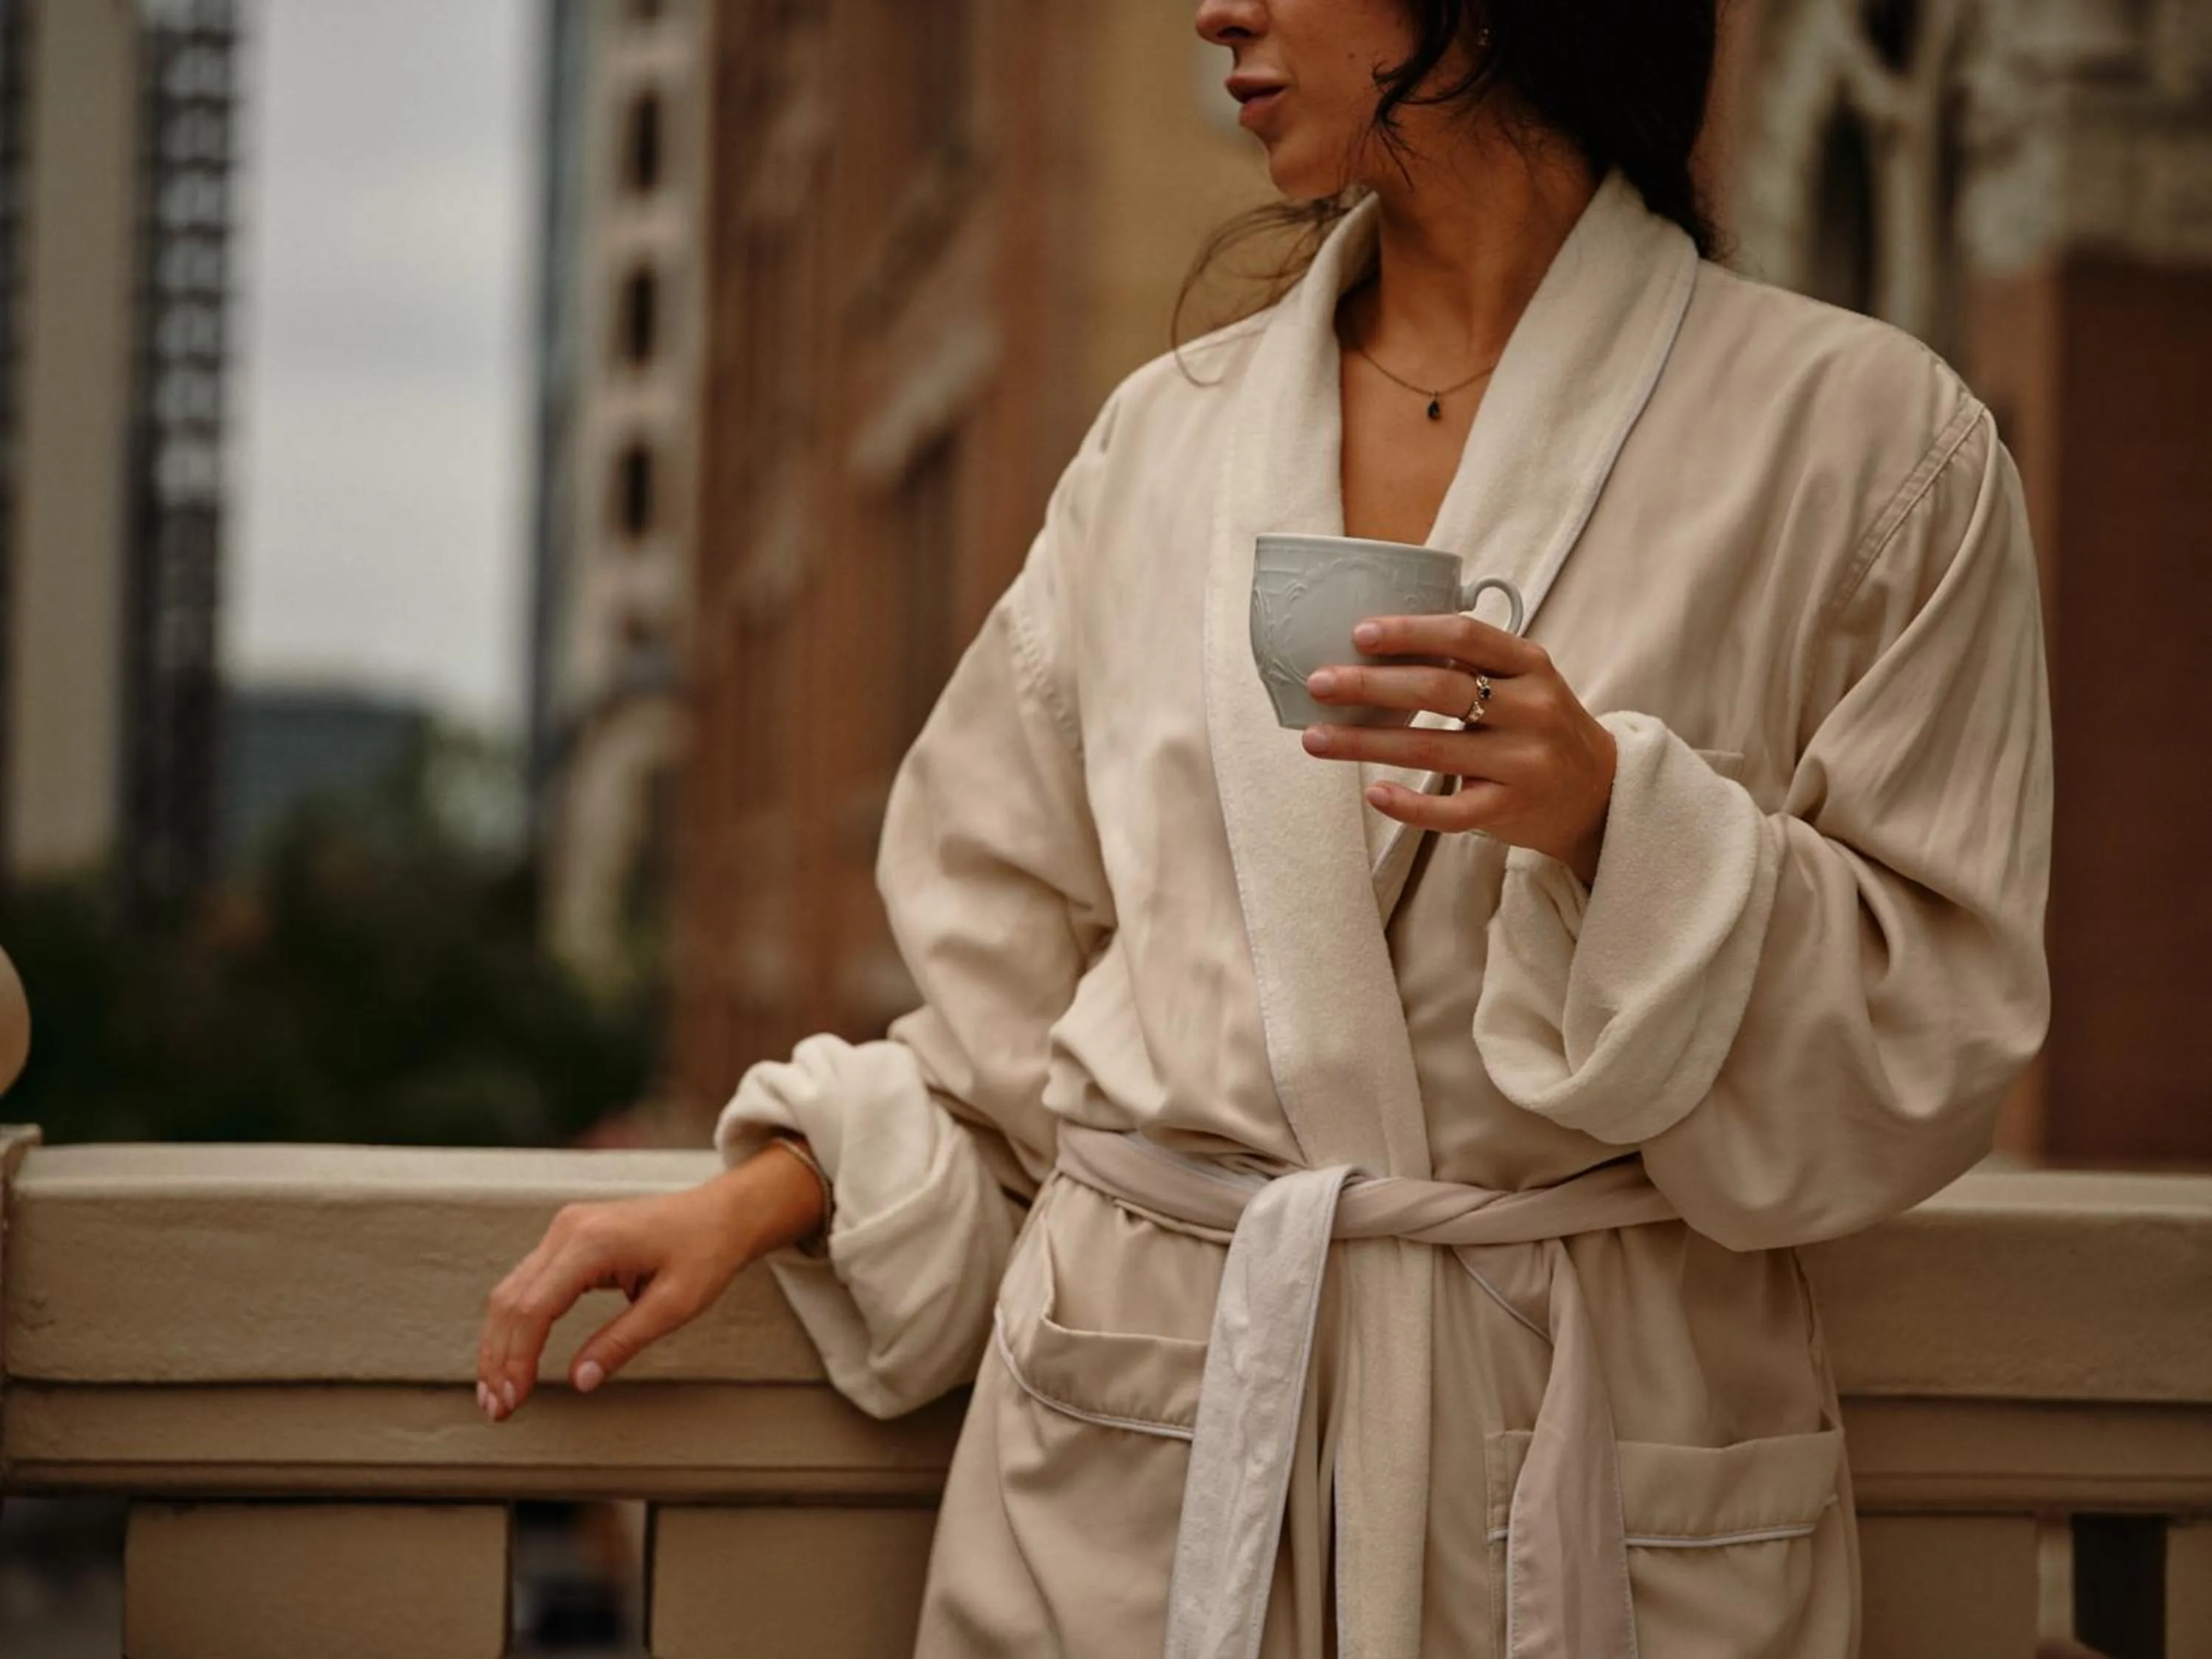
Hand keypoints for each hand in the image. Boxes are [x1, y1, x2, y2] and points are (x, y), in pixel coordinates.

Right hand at [473, 1142, 823, 1420]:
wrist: (721, 1214)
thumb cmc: (706, 1253)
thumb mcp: (675, 1305)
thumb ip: (623, 1341)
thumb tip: (581, 1381)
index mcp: (593, 1242)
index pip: (535, 1308)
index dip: (517, 1359)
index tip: (513, 1401)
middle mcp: (568, 1229)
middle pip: (512, 1301)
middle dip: (498, 1359)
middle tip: (497, 1410)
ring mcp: (564, 1230)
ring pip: (510, 1292)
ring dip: (498, 1345)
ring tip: (496, 1395)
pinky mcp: (567, 1238)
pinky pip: (526, 1284)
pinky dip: (515, 1324)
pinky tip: (511, 1358)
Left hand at [1299, 613, 1617, 886]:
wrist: (1598, 793)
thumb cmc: (1539, 728)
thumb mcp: (1524, 681)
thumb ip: (1471, 663)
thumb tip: (1374, 645)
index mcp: (1530, 665)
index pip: (1465, 637)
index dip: (1410, 632)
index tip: (1359, 633)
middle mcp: (1531, 710)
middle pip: (1439, 690)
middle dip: (1370, 685)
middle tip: (1318, 683)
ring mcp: (1522, 763)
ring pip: (1431, 749)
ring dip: (1364, 742)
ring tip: (1316, 739)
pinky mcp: (1510, 809)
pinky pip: (1451, 812)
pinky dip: (1408, 805)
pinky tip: (1373, 793)